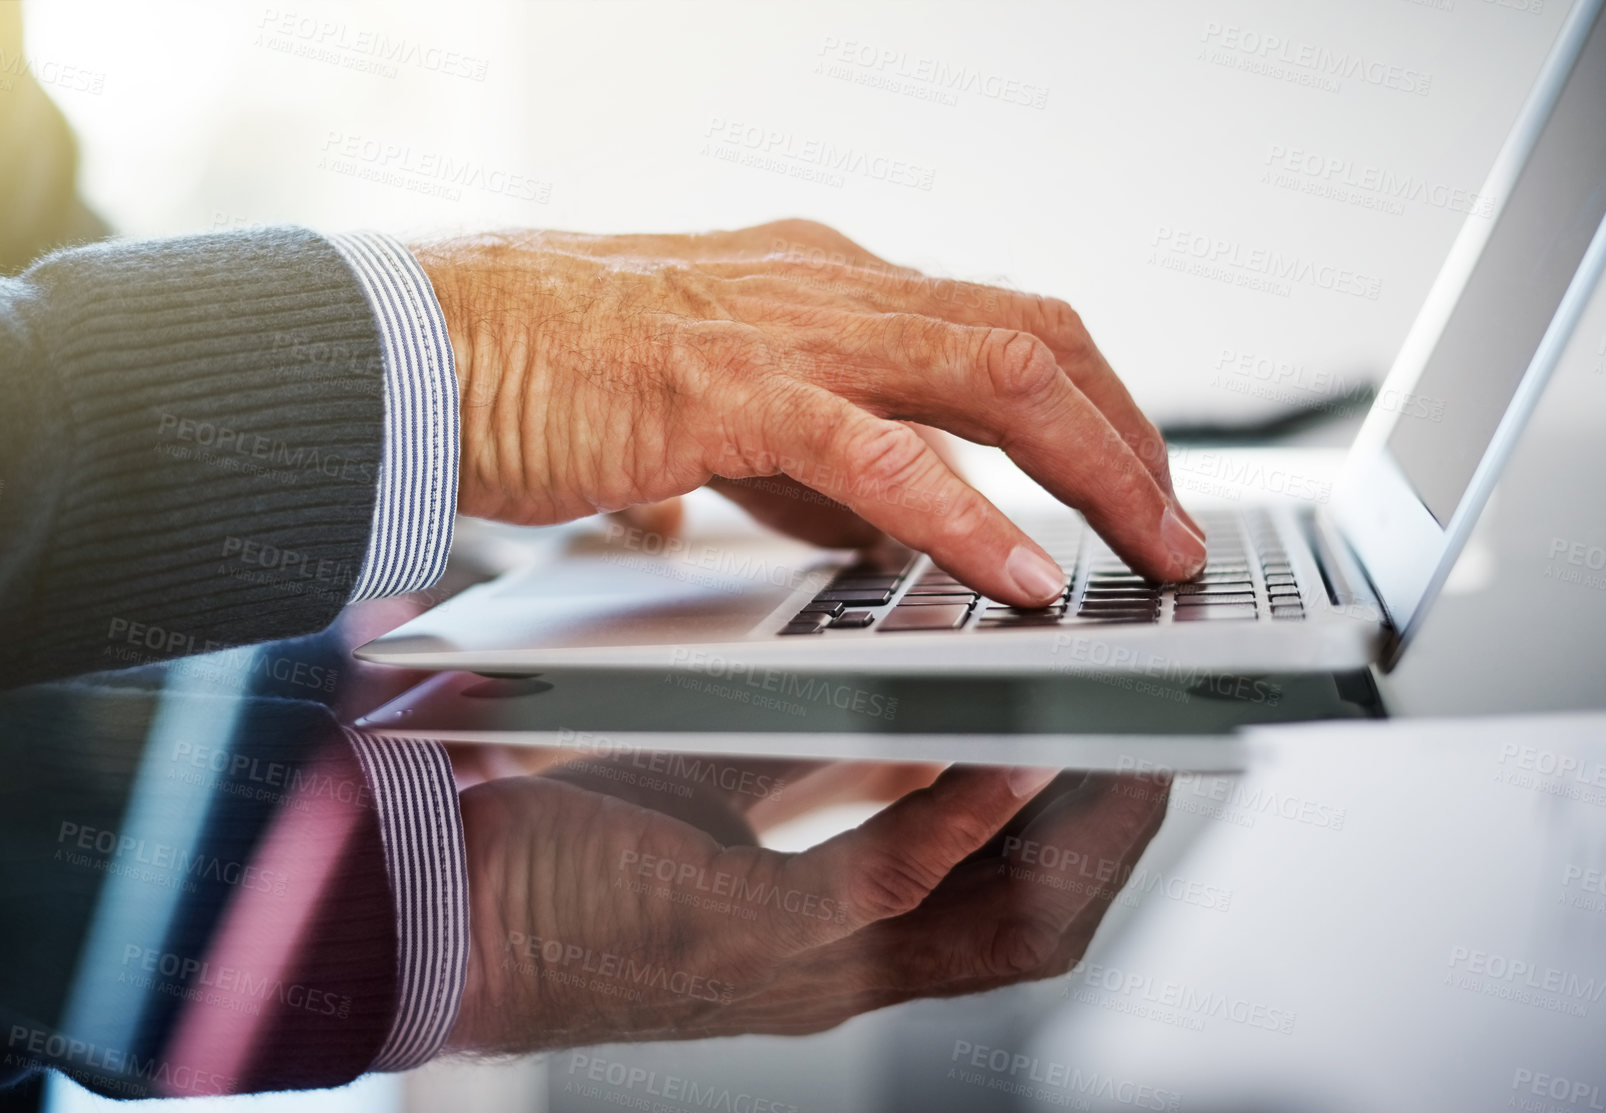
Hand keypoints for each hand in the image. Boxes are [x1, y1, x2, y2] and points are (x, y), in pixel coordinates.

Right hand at [410, 220, 1206, 606]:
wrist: (429, 346)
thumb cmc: (553, 375)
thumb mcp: (716, 412)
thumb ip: (811, 463)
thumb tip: (891, 524)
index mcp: (825, 286)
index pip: (999, 325)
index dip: (1089, 403)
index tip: (1132, 479)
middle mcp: (826, 287)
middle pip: (1031, 337)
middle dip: (1125, 435)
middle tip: (1175, 524)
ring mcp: (783, 332)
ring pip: (989, 374)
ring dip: (1092, 467)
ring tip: (1149, 548)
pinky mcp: (724, 394)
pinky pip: (879, 456)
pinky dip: (969, 519)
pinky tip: (1020, 575)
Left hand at [446, 764, 1168, 1052]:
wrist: (434, 894)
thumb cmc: (564, 838)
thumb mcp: (721, 783)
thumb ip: (814, 752)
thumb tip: (889, 672)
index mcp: (842, 919)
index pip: (1007, 888)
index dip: (1082, 818)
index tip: (1126, 734)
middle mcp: (846, 956)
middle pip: (1041, 916)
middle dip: (1115, 827)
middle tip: (1162, 733)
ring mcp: (813, 965)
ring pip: (1006, 921)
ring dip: (1076, 829)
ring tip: (1128, 742)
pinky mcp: (761, 946)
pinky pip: (902, 885)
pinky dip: (968, 816)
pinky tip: (1005, 753)